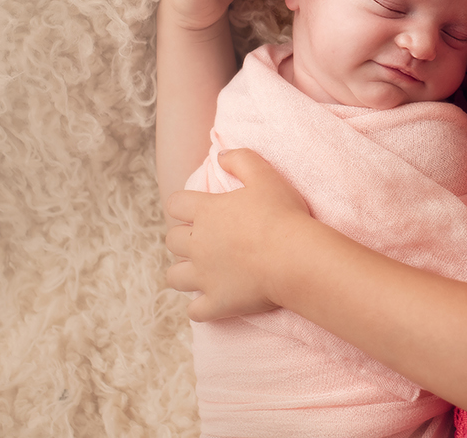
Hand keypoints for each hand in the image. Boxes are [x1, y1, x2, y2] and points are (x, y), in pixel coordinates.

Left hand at [164, 148, 312, 321]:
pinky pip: (194, 311)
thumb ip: (241, 160)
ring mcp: (204, 276)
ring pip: (174, 277)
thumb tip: (221, 155)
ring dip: (183, 273)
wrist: (294, 257)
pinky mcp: (216, 302)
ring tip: (201, 271)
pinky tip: (212, 300)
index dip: (183, 206)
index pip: (175, 204)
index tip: (196, 209)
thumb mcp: (265, 175)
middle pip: (172, 240)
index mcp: (206, 212)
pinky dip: (200, 307)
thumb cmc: (282, 215)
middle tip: (203, 240)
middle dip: (183, 239)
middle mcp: (197, 244)